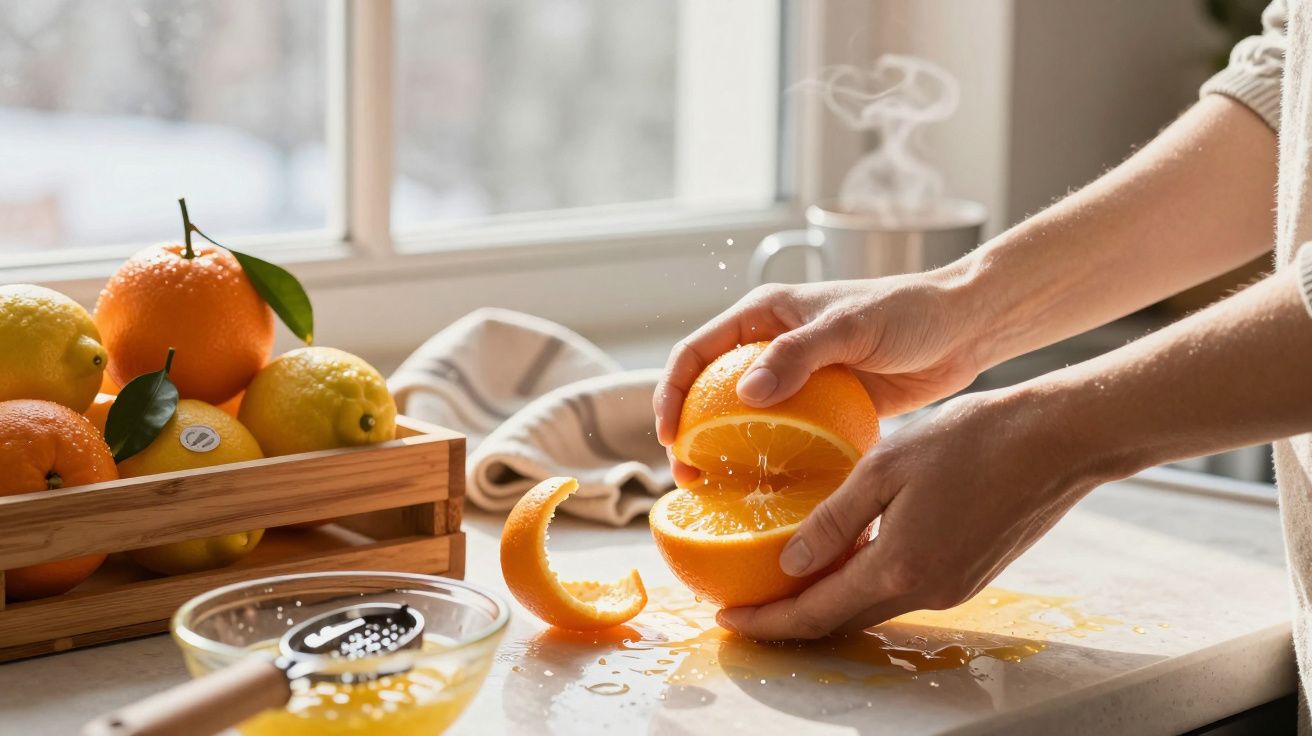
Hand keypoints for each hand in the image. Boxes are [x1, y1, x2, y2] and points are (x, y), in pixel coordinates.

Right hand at [654, 273, 989, 484]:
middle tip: (690, 478)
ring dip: (727, 455)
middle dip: (690, 434)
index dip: (672, 392)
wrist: (964, 328)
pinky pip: (786, 438)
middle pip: (710, 392)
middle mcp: (771, 345)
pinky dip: (772, 463)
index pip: (696, 352)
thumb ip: (798, 355)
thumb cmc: (908, 313)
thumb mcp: (850, 328)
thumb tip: (746, 395)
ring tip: (719, 494)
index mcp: (764, 315)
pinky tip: (770, 494)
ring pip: (744, 421)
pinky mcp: (824, 407)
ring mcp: (797, 379)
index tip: (670, 437)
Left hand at [715, 389, 1118, 639]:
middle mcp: (926, 591)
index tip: (729, 618)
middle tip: (749, 604)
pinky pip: (903, 588)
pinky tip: (847, 556)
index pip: (816, 614)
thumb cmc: (973, 439)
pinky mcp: (970, 574)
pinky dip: (866, 582)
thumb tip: (787, 562)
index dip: (768, 621)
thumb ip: (834, 520)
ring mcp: (953, 588)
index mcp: (899, 567)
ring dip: (829, 600)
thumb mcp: (886, 466)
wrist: (1058, 441)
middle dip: (791, 619)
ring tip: (788, 579)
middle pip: (842, 621)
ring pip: (873, 605)